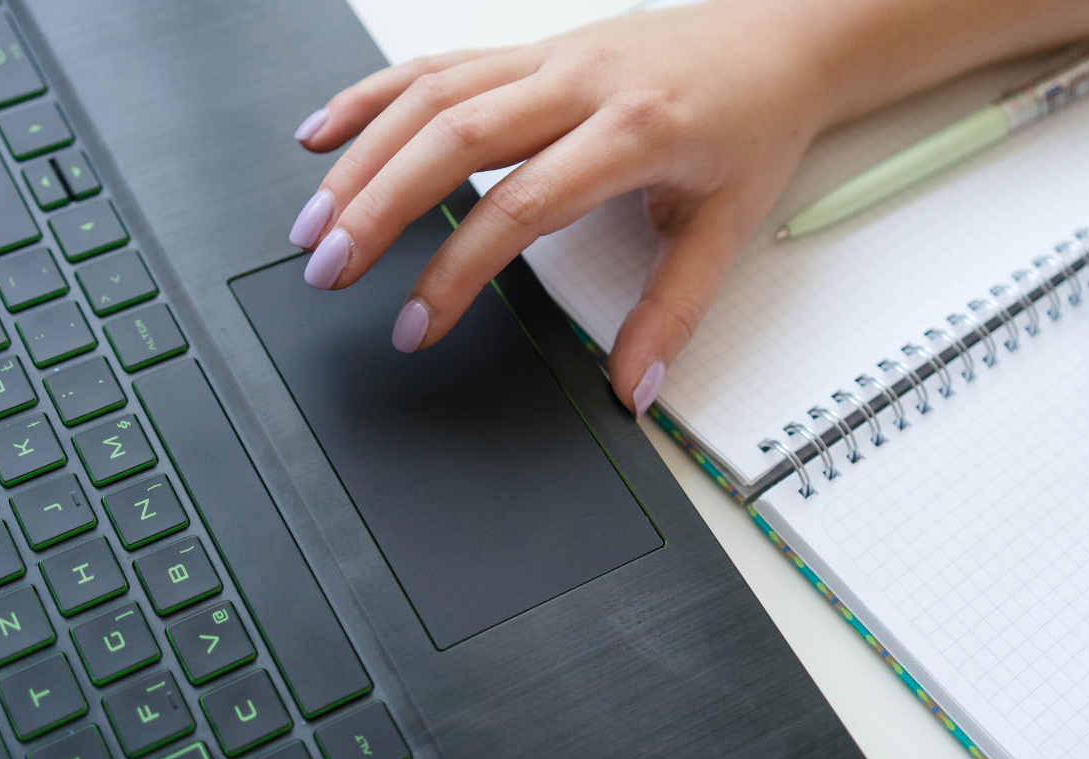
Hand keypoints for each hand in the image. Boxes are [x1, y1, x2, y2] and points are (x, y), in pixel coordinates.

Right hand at [288, 0, 836, 414]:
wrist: (777, 41)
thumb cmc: (751, 127)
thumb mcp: (725, 228)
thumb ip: (672, 312)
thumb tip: (629, 388)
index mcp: (634, 131)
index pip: (521, 205)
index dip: (457, 270)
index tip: (414, 325)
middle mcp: (579, 83)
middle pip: (454, 138)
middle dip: (379, 207)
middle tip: (327, 268)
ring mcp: (546, 59)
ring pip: (431, 96)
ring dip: (361, 157)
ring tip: (312, 222)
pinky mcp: (528, 51)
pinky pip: (435, 66)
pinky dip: (372, 96)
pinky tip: (324, 133)